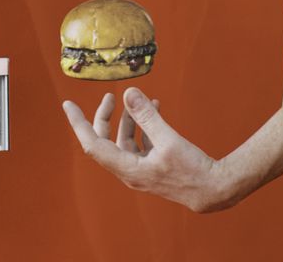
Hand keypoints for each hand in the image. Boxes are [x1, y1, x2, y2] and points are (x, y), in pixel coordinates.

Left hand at [61, 88, 230, 213]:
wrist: (214, 190)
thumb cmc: (192, 170)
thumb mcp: (169, 139)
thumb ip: (147, 116)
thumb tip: (128, 93)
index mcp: (128, 169)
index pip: (93, 145)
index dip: (79, 124)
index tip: (69, 105)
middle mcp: (130, 171)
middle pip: (106, 141)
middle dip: (106, 117)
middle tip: (109, 96)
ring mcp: (141, 170)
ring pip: (125, 141)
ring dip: (130, 120)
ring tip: (142, 100)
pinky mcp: (154, 167)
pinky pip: (140, 144)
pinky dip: (144, 127)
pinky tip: (155, 110)